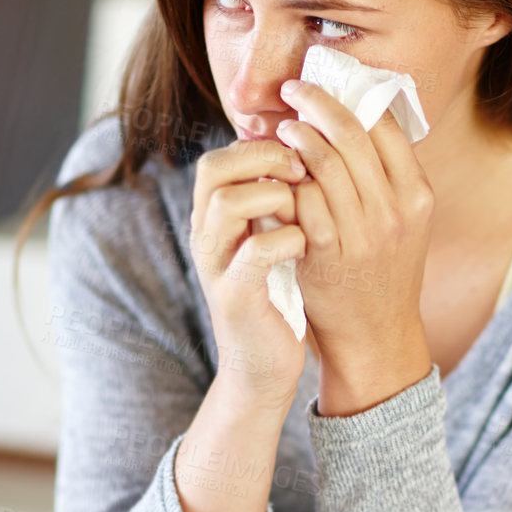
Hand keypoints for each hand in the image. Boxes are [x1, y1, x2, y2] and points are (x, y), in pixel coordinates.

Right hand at [188, 138, 308, 408]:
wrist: (262, 366)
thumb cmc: (275, 296)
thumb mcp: (269, 240)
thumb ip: (273, 201)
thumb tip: (304, 151)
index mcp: (213, 218)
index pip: (220, 156)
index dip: (261, 145)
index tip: (301, 156)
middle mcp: (206, 236)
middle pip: (214, 168)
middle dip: (264, 159)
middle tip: (302, 172)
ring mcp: (216, 265)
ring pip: (228, 202)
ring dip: (275, 195)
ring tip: (305, 209)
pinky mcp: (235, 296)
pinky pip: (255, 251)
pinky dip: (287, 239)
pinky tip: (306, 245)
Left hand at [273, 78, 434, 379]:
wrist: (376, 335)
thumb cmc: (384, 270)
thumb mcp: (404, 221)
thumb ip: (387, 176)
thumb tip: (358, 114)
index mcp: (418, 194)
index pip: (386, 126)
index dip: (352, 96)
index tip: (326, 83)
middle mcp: (396, 211)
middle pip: (353, 135)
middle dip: (317, 104)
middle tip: (291, 90)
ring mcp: (364, 234)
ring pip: (325, 163)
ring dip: (297, 137)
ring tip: (281, 127)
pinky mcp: (329, 253)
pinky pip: (303, 200)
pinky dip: (287, 179)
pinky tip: (276, 169)